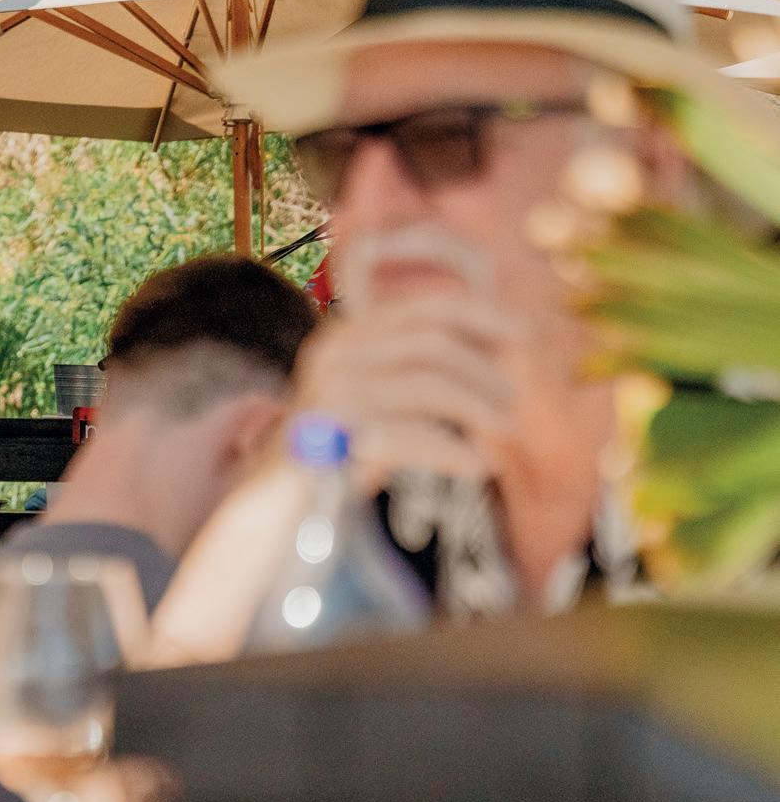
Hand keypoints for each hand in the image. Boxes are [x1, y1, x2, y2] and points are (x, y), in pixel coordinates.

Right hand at [294, 293, 519, 490]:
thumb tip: (506, 339)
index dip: (478, 315)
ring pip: (429, 385)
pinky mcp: (336, 435)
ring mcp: (333, 392)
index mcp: (347, 334)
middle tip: (513, 402)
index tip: (521, 333)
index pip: (423, 307)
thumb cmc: (345, 440)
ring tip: (506, 431)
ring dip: (480, 407)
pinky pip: (413, 436)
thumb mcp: (378, 389)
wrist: (280, 493)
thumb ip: (421, 365)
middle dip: (484, 370)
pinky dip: (454, 451)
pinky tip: (479, 465)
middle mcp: (334, 353)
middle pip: (432, 343)